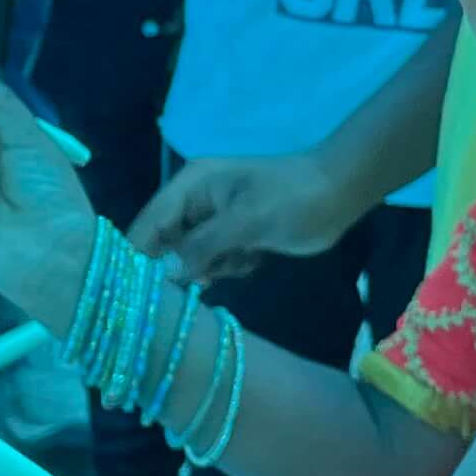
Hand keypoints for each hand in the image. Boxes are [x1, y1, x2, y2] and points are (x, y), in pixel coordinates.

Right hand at [135, 150, 358, 282]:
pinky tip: (256, 256)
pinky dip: (234, 266)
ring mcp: (216, 222)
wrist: (339, 194)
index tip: (136, 289)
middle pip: (166, 244)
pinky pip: (217, 263)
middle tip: (209, 275)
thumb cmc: (291, 198)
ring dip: (215, 267)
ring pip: (192, 259)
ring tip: (244, 255)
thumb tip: (166, 272)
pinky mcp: (235, 238)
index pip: (149, 222)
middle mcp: (196, 203)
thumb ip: (201, 246)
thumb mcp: (244, 220)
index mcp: (191, 185)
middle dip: (185, 263)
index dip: (139, 254)